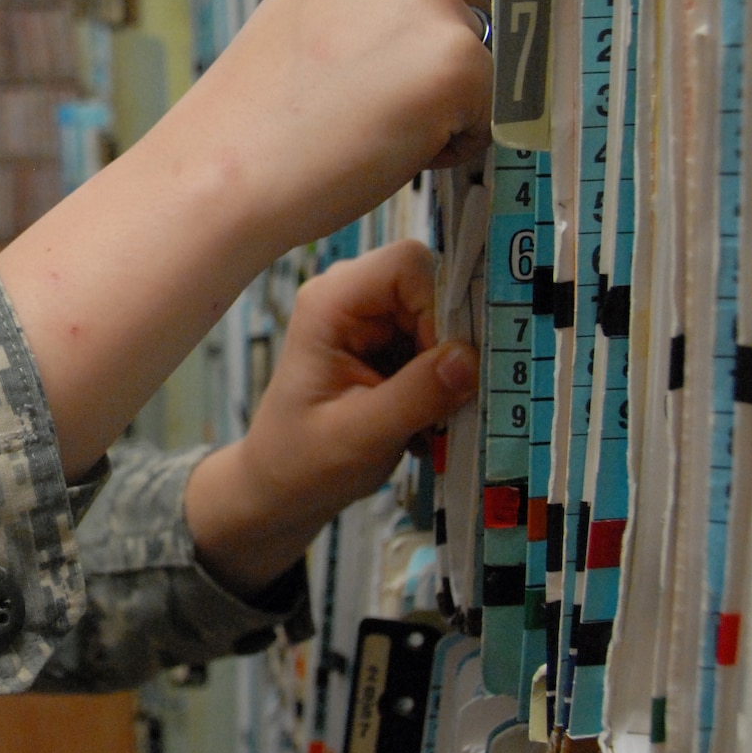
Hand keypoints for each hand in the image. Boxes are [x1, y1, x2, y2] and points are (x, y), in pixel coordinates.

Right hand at [0, 0, 490, 481]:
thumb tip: (457, 20)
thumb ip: (381, 1)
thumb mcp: (314, 20)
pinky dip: (456, 142)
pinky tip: (390, 148)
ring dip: (457, 100)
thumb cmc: (258, 121)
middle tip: (382, 102)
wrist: (220, 173)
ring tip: (376, 126)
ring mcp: (431, 2)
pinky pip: (498, 110)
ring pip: (495, 57)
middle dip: (459, 53)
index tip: (486, 12)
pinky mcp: (458, 61)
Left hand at [184, 240, 477, 598]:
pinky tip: (423, 424)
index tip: (451, 365)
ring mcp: (371, 319)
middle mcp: (351, 297)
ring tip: (430, 422)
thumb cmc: (301, 462)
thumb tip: (469, 359)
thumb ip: (416, 396)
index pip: (408, 265)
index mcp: (330, 302)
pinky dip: (444, 383)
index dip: (442, 306)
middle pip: (434, 288)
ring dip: (451, 371)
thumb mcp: (360, 436)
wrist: (282, 487)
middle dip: (452, 345)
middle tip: (448, 402)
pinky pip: (440, 346)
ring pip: (444, 320)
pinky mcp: (388, 344)